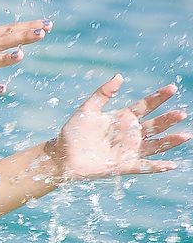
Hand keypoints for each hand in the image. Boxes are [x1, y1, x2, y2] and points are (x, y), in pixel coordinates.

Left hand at [48, 74, 190, 180]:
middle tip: (181, 112)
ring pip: (155, 145)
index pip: (145, 106)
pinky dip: (157, 166)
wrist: (62, 155)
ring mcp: (128, 150)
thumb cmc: (73, 132)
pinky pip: (144, 166)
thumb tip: (119, 76)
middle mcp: (129, 134)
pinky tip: (171, 165)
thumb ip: (103, 94)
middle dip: (168, 119)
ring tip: (185, 135)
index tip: (172, 88)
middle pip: (154, 125)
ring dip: (169, 141)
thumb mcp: (88, 109)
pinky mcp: (123, 165)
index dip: (158, 97)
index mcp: (122, 118)